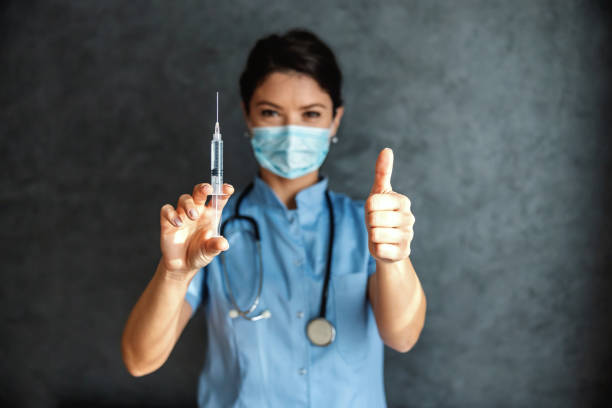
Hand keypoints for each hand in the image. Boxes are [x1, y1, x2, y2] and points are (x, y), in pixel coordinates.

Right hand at [159, 183, 233, 274]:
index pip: (218, 199)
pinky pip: (167, 210)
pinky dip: (171, 214)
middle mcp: (197, 211)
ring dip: (189, 205)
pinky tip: (178, 224)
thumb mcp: (209, 252)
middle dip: (203, 188)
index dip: (223, 191)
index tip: (229, 189)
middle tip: (208, 189)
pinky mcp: (168, 221)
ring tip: (193, 216)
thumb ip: (215, 246)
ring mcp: (182, 214)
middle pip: (200, 192)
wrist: (182, 265)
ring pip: (184, 199)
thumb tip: (224, 244)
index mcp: (211, 215)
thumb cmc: (200, 254)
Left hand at [365, 148, 414, 262]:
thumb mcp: (378, 193)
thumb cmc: (380, 214)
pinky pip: (380, 249)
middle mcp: (409, 218)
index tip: (375, 210)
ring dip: (373, 236)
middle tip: (377, 224)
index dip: (368, 208)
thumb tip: (387, 149)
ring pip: (376, 234)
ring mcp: (408, 236)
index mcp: (403, 201)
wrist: (385, 243)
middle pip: (373, 218)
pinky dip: (377, 248)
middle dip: (370, 222)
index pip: (372, 202)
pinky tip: (385, 246)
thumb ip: (382, 172)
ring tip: (380, 234)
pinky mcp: (403, 252)